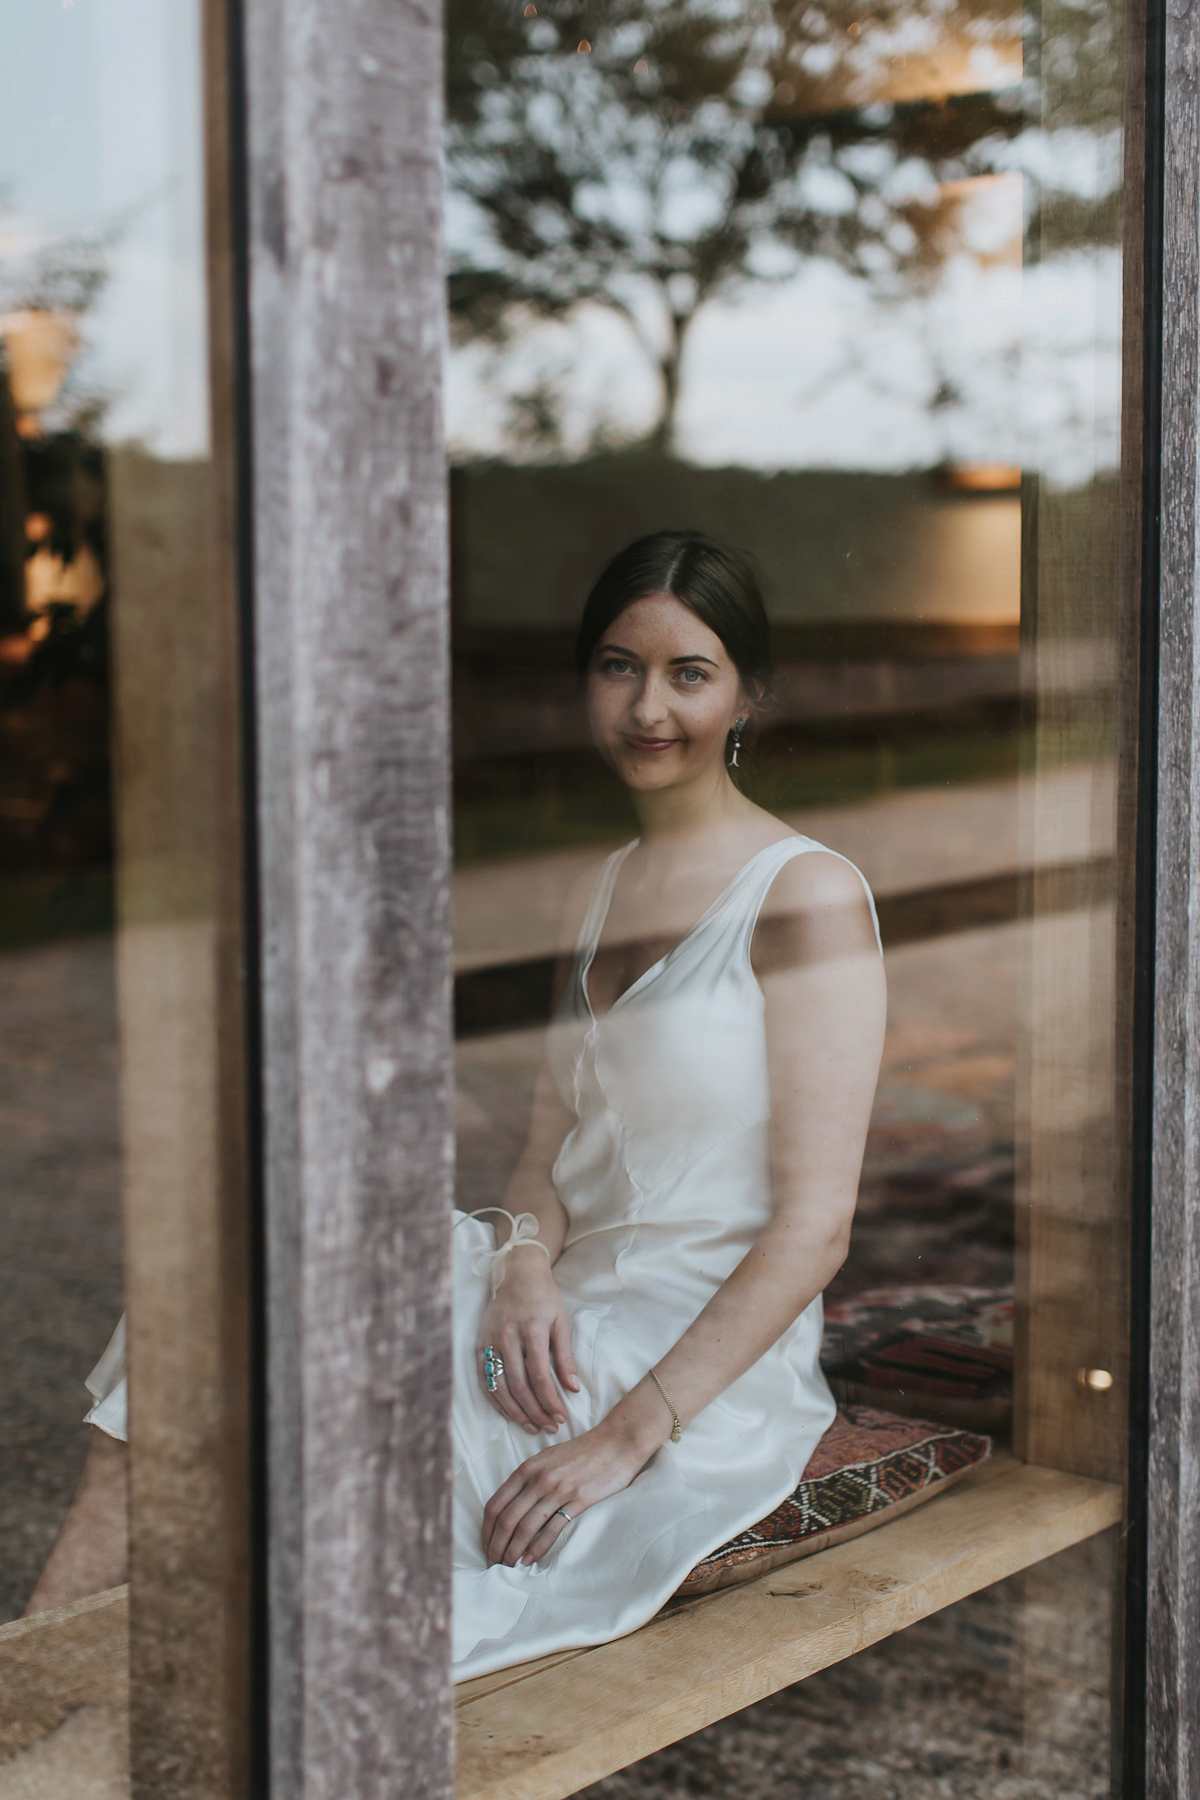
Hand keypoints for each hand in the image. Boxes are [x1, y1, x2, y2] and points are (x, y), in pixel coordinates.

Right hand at [478, 1250, 579, 1435]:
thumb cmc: (544, 1298)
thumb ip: (566, 1356)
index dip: (550, 1400)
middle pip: (519, 1386)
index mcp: (531, 1330)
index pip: (539, 1376)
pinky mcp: (479, 1344)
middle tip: (549, 1427)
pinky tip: (510, 1413)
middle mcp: (507, 1337)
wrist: (517, 1274)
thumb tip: (573, 1389)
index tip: (561, 1417)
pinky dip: (497, 1401)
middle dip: (535, 1411)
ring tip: (532, 1426)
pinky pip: (485, 1380)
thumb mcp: (561, 1322)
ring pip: (500, 1387)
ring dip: (516, 1412)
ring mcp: (490, 1341)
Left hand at [483, 1417, 647, 1566]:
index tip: (486, 1545)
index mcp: (528, 1468)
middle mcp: (539, 1479)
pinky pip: (551, 1530)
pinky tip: (530, 1560)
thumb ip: (529, 1478)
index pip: (495, 1504)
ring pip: (525, 1528)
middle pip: (507, 1520)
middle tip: (493, 1563)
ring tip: (508, 1566)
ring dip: (513, 1552)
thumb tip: (511, 1506)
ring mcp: (558, 1490)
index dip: (486, 1530)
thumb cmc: (582, 1451)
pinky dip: (537, 1549)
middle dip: (496, 1546)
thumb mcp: (548, 1458)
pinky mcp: (578, 1500)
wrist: (616, 1441)